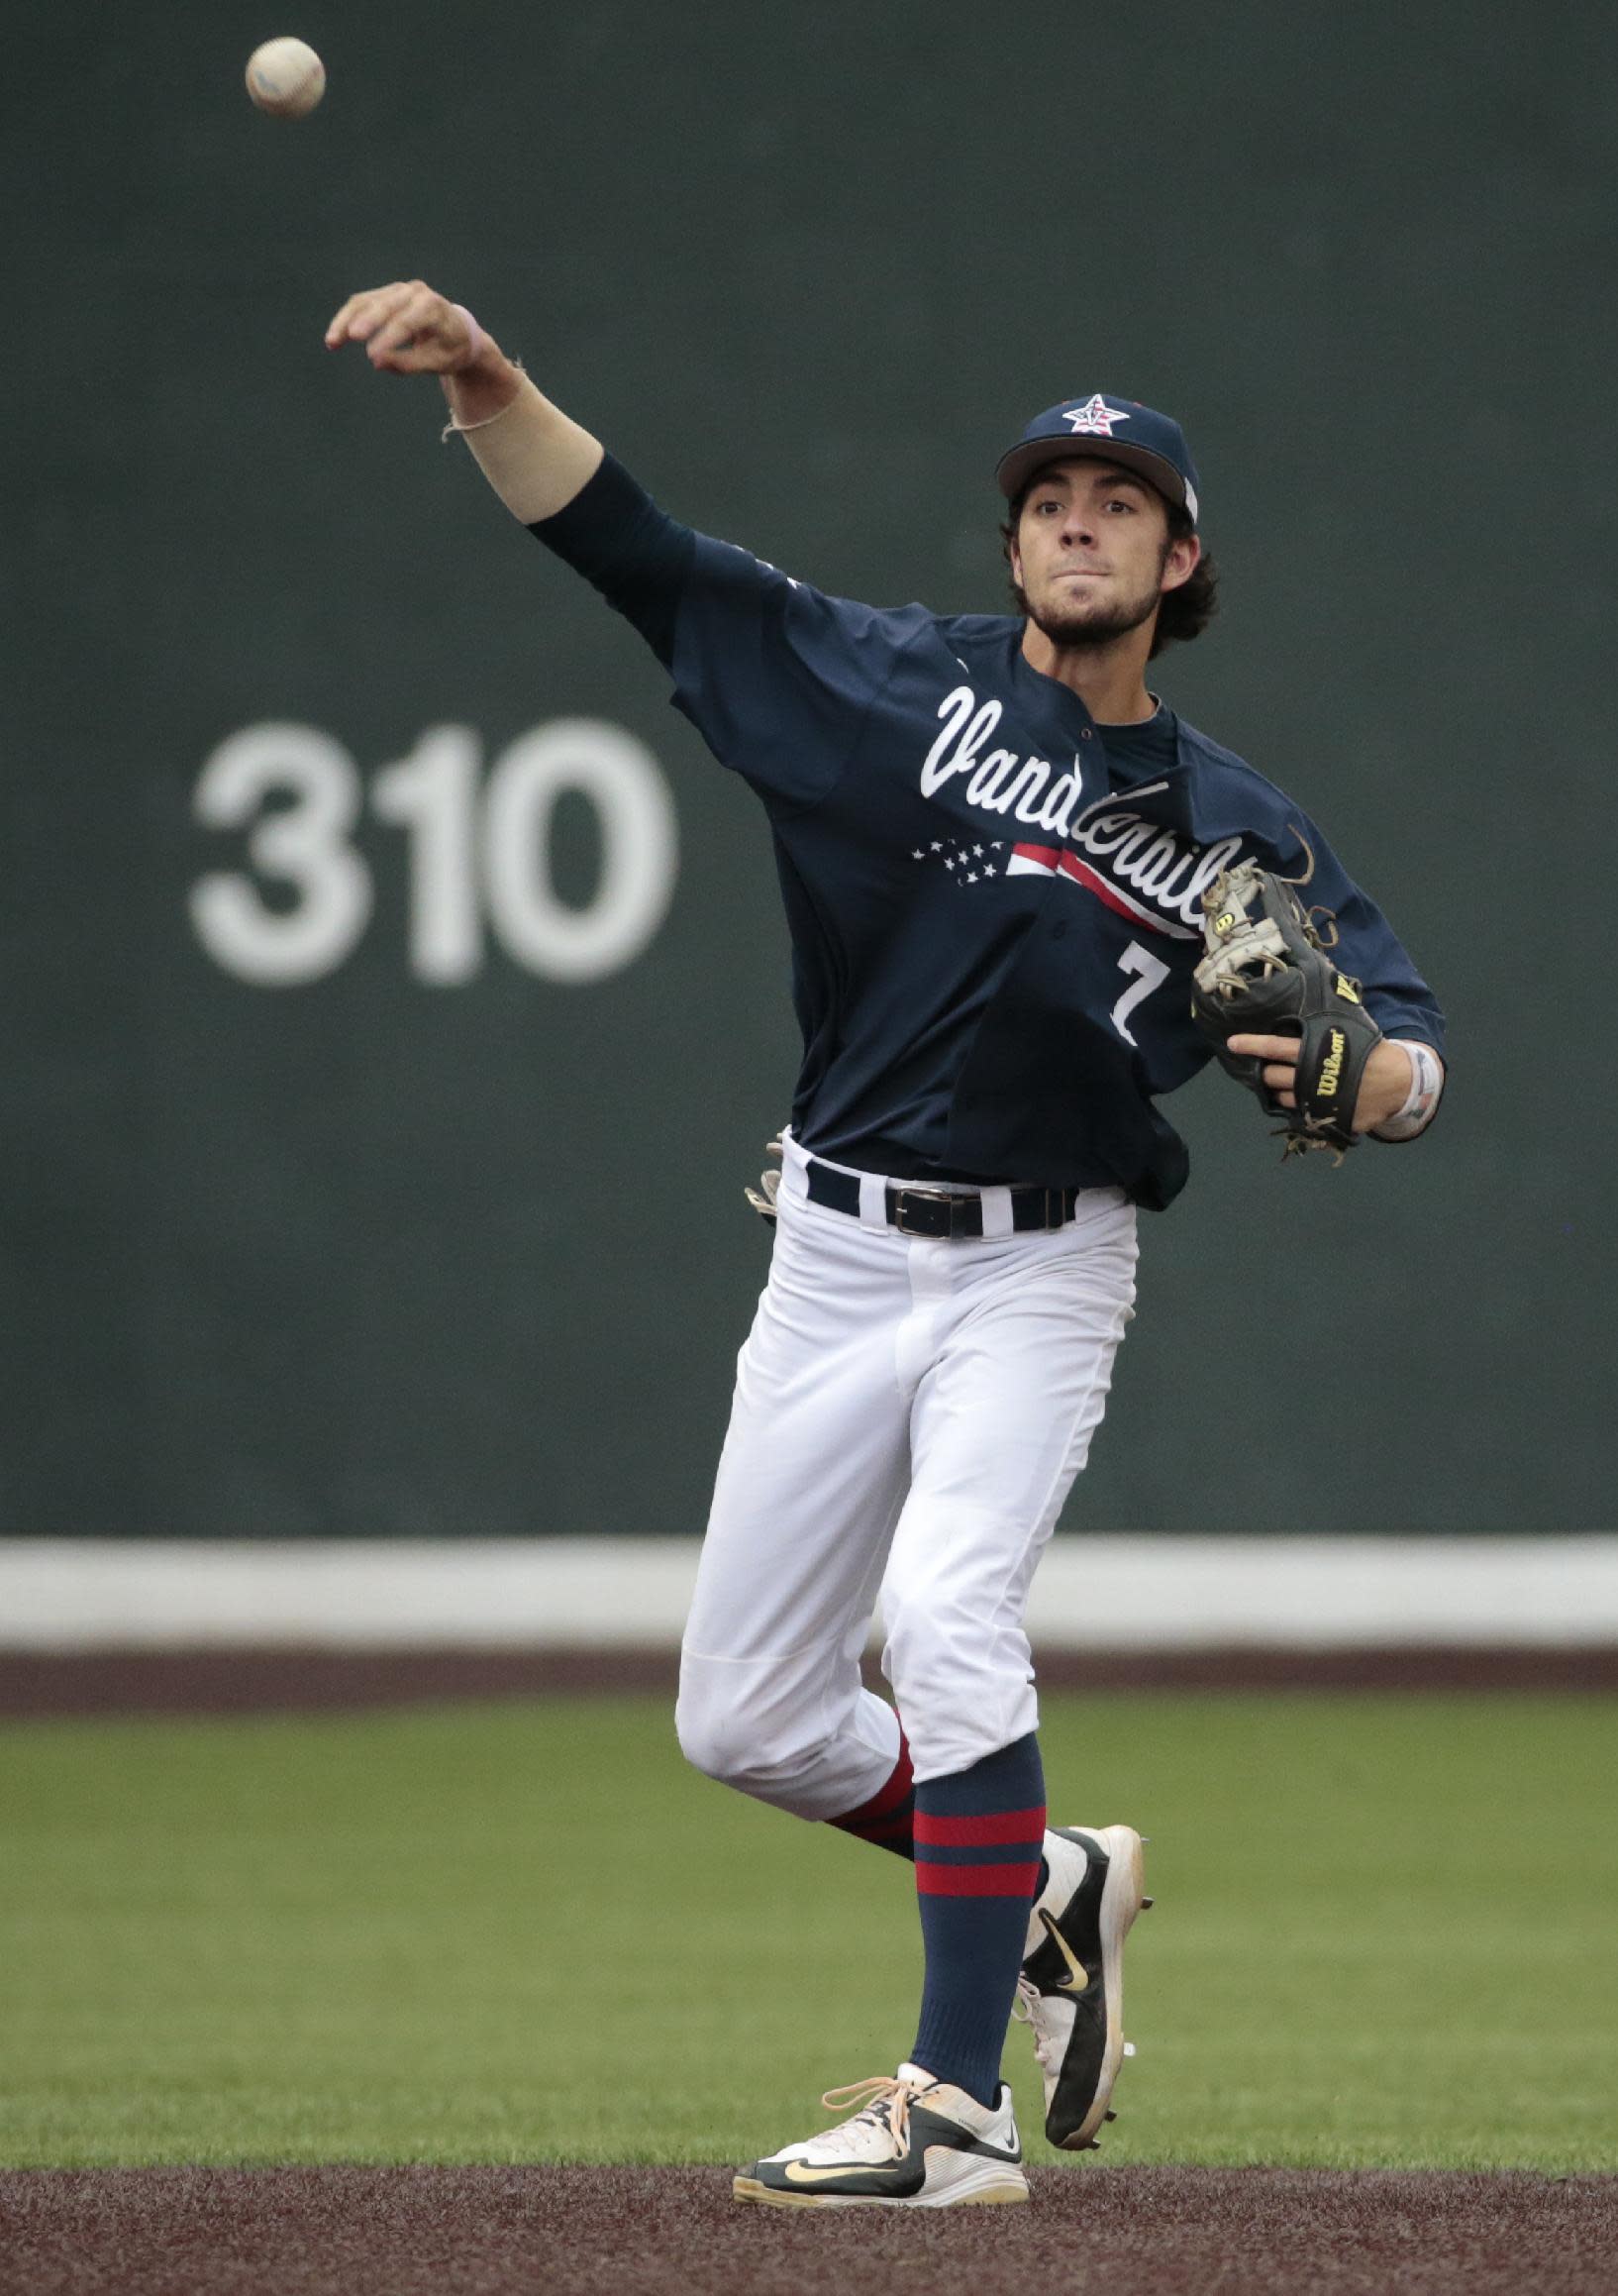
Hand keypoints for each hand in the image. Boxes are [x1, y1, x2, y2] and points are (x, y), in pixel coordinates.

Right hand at [324, 280, 482, 373]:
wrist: (456, 329)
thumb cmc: (450, 349)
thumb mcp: (437, 363)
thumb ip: (409, 363)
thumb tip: (377, 362)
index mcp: (435, 308)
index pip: (409, 321)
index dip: (389, 338)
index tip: (372, 356)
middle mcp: (416, 292)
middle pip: (386, 305)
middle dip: (366, 321)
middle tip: (349, 337)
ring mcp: (399, 291)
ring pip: (367, 301)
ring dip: (347, 320)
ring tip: (331, 342)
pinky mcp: (385, 294)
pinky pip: (361, 303)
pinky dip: (346, 319)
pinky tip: (334, 338)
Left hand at [1226, 1034, 1415, 1132]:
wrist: (1399, 1081)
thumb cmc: (1370, 1050)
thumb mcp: (1347, 1031)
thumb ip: (1323, 1026)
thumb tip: (1310, 1002)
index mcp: (1313, 1051)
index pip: (1274, 1047)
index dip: (1251, 1045)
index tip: (1232, 1043)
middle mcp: (1310, 1077)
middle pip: (1273, 1076)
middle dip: (1266, 1073)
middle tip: (1267, 1069)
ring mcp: (1316, 1100)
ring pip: (1284, 1097)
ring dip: (1280, 1091)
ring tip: (1286, 1084)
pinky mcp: (1325, 1117)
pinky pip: (1302, 1114)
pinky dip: (1299, 1106)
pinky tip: (1304, 1099)